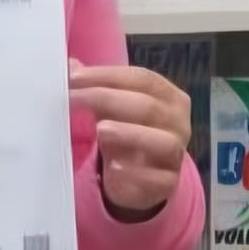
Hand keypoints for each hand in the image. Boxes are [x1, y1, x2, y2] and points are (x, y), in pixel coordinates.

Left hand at [68, 61, 190, 216]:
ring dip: (129, 134)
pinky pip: (156, 178)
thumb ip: (95, 86)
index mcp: (169, 96)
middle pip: (148, 106)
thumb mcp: (113, 108)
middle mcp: (179, 123)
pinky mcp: (169, 183)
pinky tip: (113, 168)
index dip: (107, 75)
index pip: (142, 78)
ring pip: (162, 141)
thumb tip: (70, 66)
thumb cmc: (128, 131)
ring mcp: (176, 154)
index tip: (73, 77)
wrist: (142, 178)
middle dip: (107, 99)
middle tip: (73, 98)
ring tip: (100, 130)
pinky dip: (135, 173)